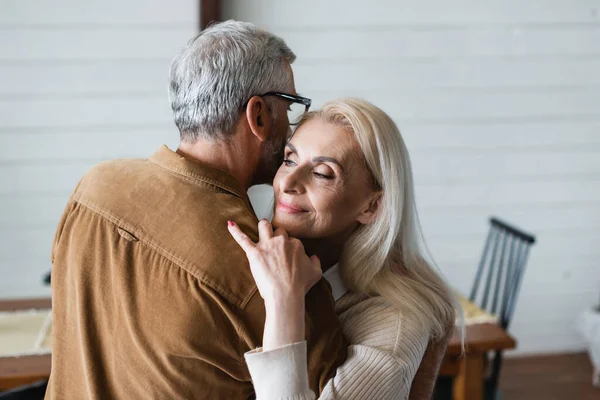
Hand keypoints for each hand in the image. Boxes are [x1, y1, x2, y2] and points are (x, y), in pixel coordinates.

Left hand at [228, 219, 321, 349]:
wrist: (286, 295)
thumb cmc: (300, 285)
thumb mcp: (316, 273)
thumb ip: (316, 261)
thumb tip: (313, 257)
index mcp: (296, 244)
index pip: (292, 239)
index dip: (289, 247)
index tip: (288, 256)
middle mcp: (281, 241)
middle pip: (278, 231)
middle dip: (277, 236)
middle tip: (276, 246)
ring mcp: (267, 246)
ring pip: (264, 226)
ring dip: (263, 227)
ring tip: (262, 229)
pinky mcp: (254, 253)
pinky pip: (242, 238)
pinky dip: (235, 231)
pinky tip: (230, 224)